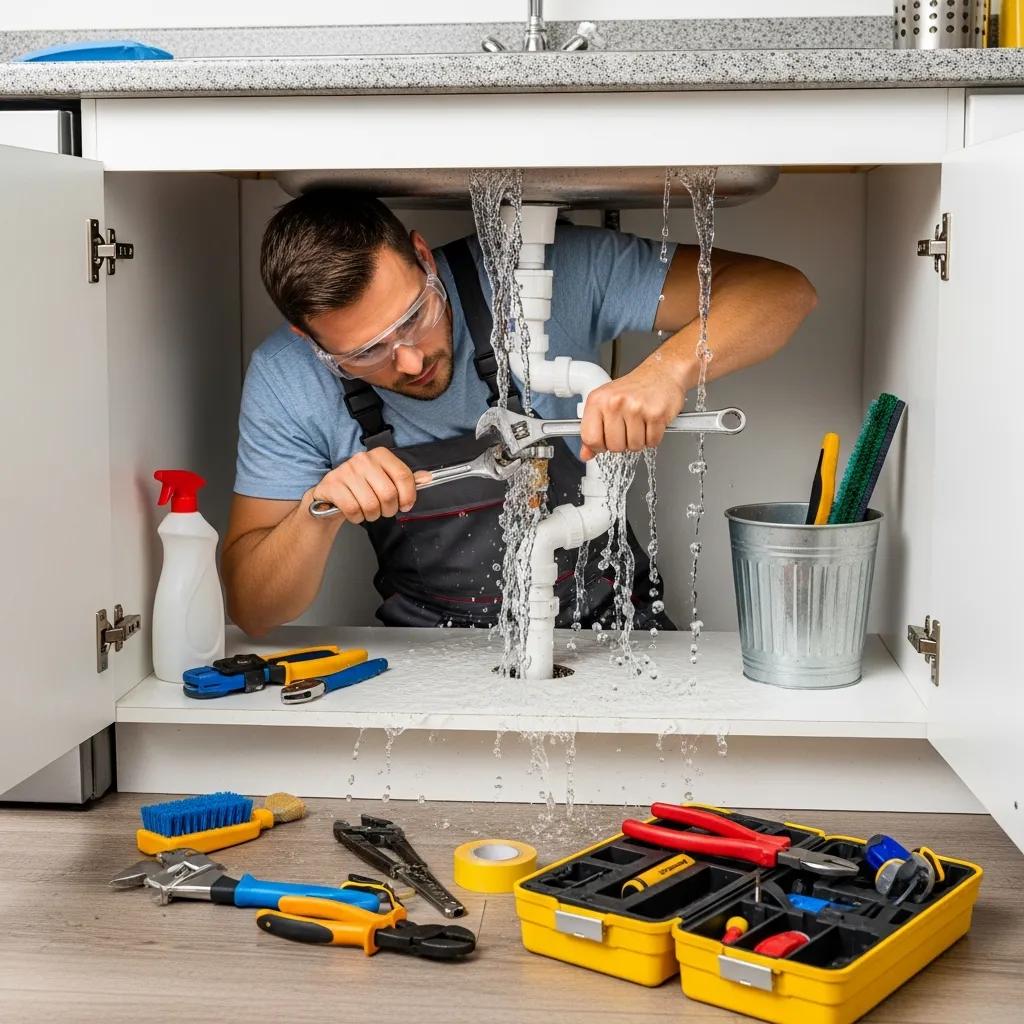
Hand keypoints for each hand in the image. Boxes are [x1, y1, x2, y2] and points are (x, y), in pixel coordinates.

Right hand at [309, 449, 429, 523]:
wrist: (331, 495)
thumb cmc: (361, 488)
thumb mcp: (384, 480)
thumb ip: (405, 479)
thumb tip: (427, 478)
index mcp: (379, 455)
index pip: (403, 475)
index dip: (408, 496)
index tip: (406, 505)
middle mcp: (362, 459)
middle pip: (389, 493)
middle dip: (389, 509)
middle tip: (384, 511)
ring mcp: (345, 471)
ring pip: (371, 504)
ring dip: (372, 515)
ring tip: (369, 511)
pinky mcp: (332, 485)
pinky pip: (353, 509)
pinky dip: (357, 517)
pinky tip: (355, 512)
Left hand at [579, 361, 686, 460]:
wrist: (663, 372)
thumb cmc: (635, 388)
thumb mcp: (606, 402)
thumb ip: (594, 429)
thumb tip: (586, 454)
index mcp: (598, 400)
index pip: (590, 438)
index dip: (599, 446)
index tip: (605, 441)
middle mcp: (615, 403)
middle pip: (614, 446)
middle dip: (622, 443)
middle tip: (628, 427)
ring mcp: (636, 408)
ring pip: (634, 446)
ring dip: (639, 440)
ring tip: (640, 422)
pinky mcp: (656, 414)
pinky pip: (652, 442)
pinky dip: (653, 437)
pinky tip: (651, 422)